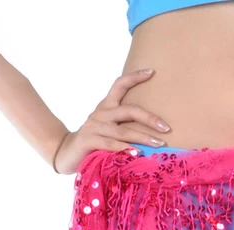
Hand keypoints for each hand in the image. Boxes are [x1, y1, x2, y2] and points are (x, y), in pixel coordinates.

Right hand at [53, 68, 171, 173]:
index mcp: (106, 107)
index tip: (152, 71)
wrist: (66, 153)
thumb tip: (154, 133)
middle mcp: (101, 114)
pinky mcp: (88, 141)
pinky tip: (136, 153)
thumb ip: (124, 127)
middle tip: (166, 127)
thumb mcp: (109, 130)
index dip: (135, 77)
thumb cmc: (94, 143)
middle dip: (150, 118)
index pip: (120, 85)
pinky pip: (110, 144)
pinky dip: (124, 149)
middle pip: (129, 111)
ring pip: (123, 131)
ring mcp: (94, 127)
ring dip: (143, 137)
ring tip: (159, 144)